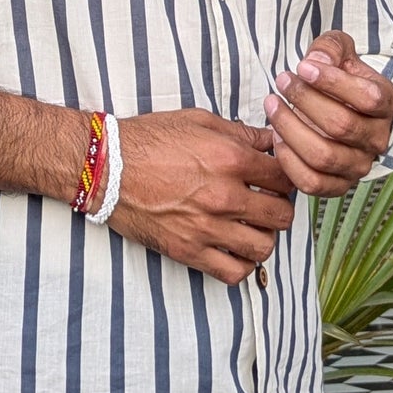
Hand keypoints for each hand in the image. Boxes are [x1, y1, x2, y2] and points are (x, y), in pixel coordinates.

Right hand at [101, 110, 295, 285]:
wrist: (106, 167)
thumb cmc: (148, 139)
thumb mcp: (198, 120)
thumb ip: (240, 132)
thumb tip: (269, 141)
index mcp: (231, 159)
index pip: (285, 176)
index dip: (286, 176)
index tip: (276, 178)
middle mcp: (225, 196)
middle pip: (282, 215)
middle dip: (279, 208)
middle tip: (267, 202)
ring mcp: (208, 227)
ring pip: (264, 247)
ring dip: (264, 237)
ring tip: (252, 227)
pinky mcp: (189, 250)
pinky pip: (234, 272)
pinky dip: (241, 264)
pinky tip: (233, 249)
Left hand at [263, 30, 392, 197]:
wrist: (341, 107)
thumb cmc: (340, 77)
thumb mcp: (340, 52)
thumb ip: (331, 48)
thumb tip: (317, 62)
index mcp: (387, 104)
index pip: (368, 98)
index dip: (333, 82)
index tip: (302, 67)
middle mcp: (378, 139)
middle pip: (341, 125)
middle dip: (304, 100)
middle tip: (282, 81)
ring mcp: (360, 165)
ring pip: (323, 155)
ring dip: (290, 128)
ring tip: (272, 105)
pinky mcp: (338, 185)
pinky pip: (311, 182)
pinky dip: (288, 161)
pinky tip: (276, 136)